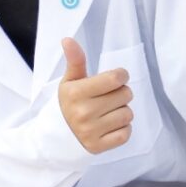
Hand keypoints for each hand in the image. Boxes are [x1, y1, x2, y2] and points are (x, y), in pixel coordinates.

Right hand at [57, 38, 133, 153]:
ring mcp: (91, 131)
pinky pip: (126, 134)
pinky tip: (110, 125)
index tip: (115, 78)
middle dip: (121, 93)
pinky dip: (122, 129)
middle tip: (109, 96)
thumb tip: (68, 39)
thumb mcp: (70, 80)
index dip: (120, 76)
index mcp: (76, 93)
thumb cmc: (69, 103)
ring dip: (122, 111)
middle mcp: (83, 112)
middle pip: (125, 95)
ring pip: (128, 115)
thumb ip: (75, 60)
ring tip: (109, 111)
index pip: (115, 79)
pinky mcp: (98, 147)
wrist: (57, 135)